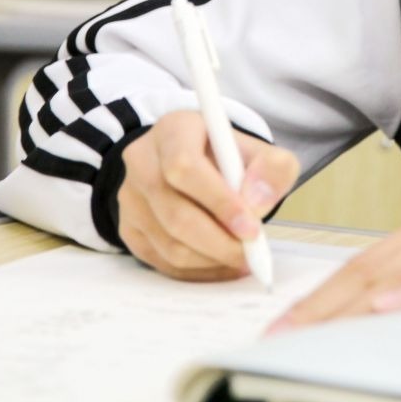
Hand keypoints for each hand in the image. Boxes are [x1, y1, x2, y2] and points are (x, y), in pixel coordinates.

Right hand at [117, 110, 299, 280]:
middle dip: (219, 242)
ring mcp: (129, 197)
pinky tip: (222, 265)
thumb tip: (256, 204)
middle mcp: (142, 160)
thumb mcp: (258, 150)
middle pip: (175, 214)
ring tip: (241, 259)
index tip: (251, 228)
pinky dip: (197, 271)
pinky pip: (162, 262)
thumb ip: (272, 169)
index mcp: (173, 129)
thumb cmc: (225, 157)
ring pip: (168, 244)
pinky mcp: (128, 228)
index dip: (219, 202)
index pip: (185, 167)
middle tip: (251, 254)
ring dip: (211, 260)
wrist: (191, 165)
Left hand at [271, 176, 400, 330]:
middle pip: (368, 269)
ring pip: (398, 273)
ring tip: (312, 331)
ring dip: (349, 305)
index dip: (323, 295)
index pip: (366, 264)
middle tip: (280, 336)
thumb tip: (398, 314)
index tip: (286, 324)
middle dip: (320, 306)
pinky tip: (389, 307)